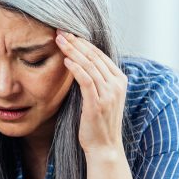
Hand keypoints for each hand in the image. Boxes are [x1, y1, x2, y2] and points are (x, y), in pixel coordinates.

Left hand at [55, 30, 127, 157]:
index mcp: (119, 80)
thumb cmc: (97, 124)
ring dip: (73, 51)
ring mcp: (109, 94)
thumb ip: (95, 81)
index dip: (83, 43)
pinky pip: (87, 81)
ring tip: (59, 41)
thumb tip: (79, 65)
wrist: (104, 148)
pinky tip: (66, 60)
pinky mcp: (98, 103)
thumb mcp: (100, 98)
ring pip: (90, 65)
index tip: (68, 34)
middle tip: (60, 31)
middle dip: (76, 42)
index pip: (99, 55)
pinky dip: (76, 69)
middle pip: (94, 57)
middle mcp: (117, 85)